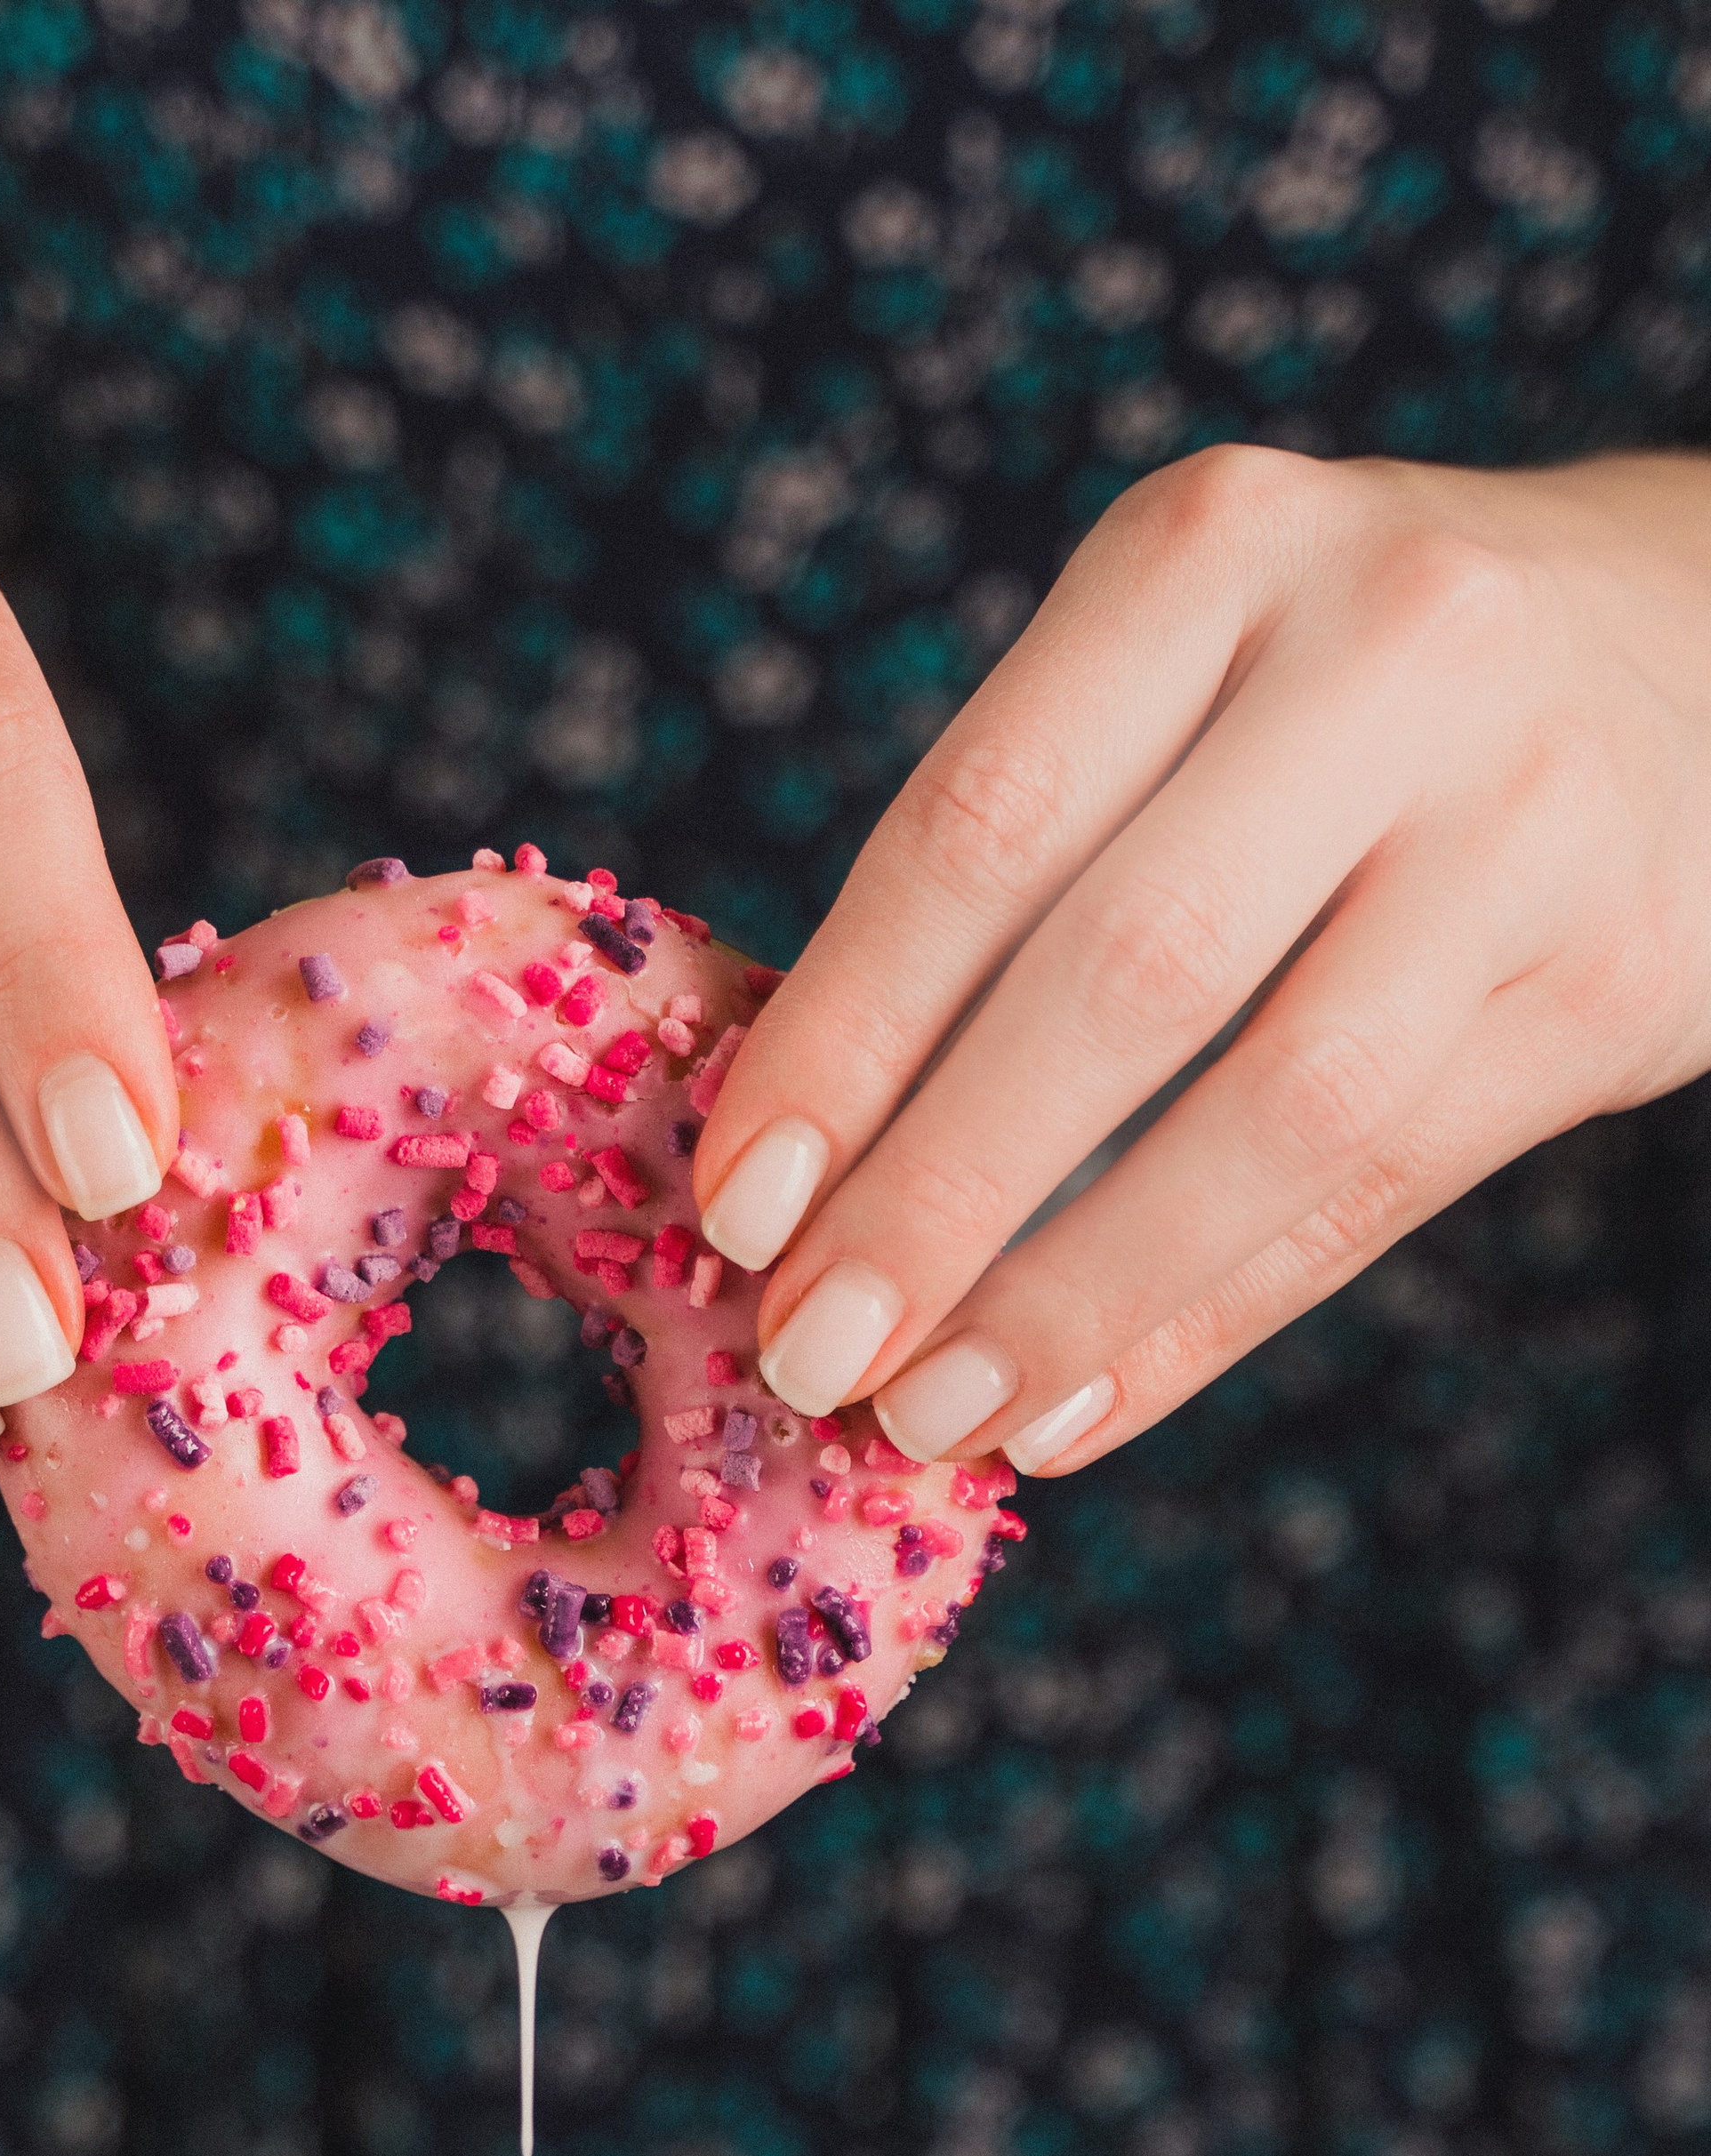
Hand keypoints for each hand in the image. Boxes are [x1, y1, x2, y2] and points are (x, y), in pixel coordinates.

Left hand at [695, 445, 1710, 1475]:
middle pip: (1127, 976)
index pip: (985, 825)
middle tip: (809, 1353)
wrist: (1700, 645)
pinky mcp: (1623, 978)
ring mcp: (1535, 818)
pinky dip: (1207, 1318)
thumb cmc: (1334, 690)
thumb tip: (801, 1169)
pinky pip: (1380, 1192)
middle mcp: (1395, 652)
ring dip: (1077, 1292)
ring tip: (933, 1413)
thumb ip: (1012, 869)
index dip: (846, 1038)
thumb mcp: (1176, 671)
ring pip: (1278, 1111)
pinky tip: (1079, 1406)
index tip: (734, 1209)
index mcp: (1216, 549)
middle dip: (941, 1195)